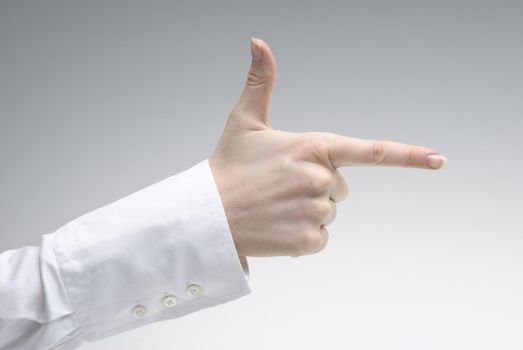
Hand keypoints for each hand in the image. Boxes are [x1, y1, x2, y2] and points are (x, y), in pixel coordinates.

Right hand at [209, 37, 446, 257]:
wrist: (206, 216)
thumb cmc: (227, 168)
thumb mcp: (244, 121)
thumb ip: (260, 81)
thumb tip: (258, 42)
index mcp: (313, 146)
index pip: (371, 151)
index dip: (408, 155)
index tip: (438, 160)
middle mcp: (320, 179)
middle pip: (341, 186)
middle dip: (317, 186)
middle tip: (281, 187)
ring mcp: (316, 212)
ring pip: (329, 212)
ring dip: (308, 210)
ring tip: (275, 206)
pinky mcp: (309, 241)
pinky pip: (320, 237)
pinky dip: (302, 235)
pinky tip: (277, 226)